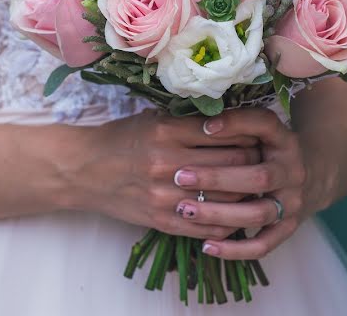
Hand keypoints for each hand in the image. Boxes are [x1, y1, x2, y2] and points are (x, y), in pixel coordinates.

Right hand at [69, 109, 261, 239]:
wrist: (82, 171)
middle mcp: (167, 162)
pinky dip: (228, 221)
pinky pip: (208, 226)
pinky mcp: (162, 220)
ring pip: (226, 197)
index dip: (249, 135)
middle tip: (264, 161)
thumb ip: (188, 122)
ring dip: (246, 194)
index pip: (226, 133)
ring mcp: (165, 195)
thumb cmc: (119, 139)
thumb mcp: (151, 119)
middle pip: (232, 165)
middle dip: (254, 163)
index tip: (258, 136)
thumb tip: (233, 123)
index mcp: (166, 131)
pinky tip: (235, 213)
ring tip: (254, 187)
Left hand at [170, 107, 313, 259]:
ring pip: (257, 213)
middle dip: (217, 177)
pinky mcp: (288, 228)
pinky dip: (235, 249)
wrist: (311, 175)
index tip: (205, 127)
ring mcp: (292, 202)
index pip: (264, 125)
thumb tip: (193, 116)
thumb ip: (232, 122)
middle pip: (258, 177)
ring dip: (220, 213)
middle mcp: (292, 171)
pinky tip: (206, 246)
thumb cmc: (268, 147)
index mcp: (284, 139)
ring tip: (184, 209)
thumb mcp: (257, 128)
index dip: (236, 124)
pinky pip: (263, 244)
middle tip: (179, 176)